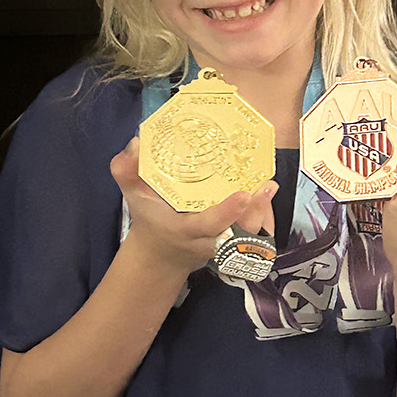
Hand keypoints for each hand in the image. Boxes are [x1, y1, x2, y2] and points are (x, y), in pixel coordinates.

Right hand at [110, 137, 277, 274]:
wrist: (162, 252)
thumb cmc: (150, 218)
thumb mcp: (133, 196)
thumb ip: (127, 172)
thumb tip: (136, 144)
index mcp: (185, 230)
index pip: (208, 225)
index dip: (227, 212)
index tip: (243, 194)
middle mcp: (209, 240)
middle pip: (239, 234)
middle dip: (255, 214)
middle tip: (267, 185)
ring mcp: (225, 243)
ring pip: (250, 235)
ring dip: (262, 212)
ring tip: (269, 184)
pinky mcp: (235, 241)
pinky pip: (253, 231)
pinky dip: (261, 213)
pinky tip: (266, 188)